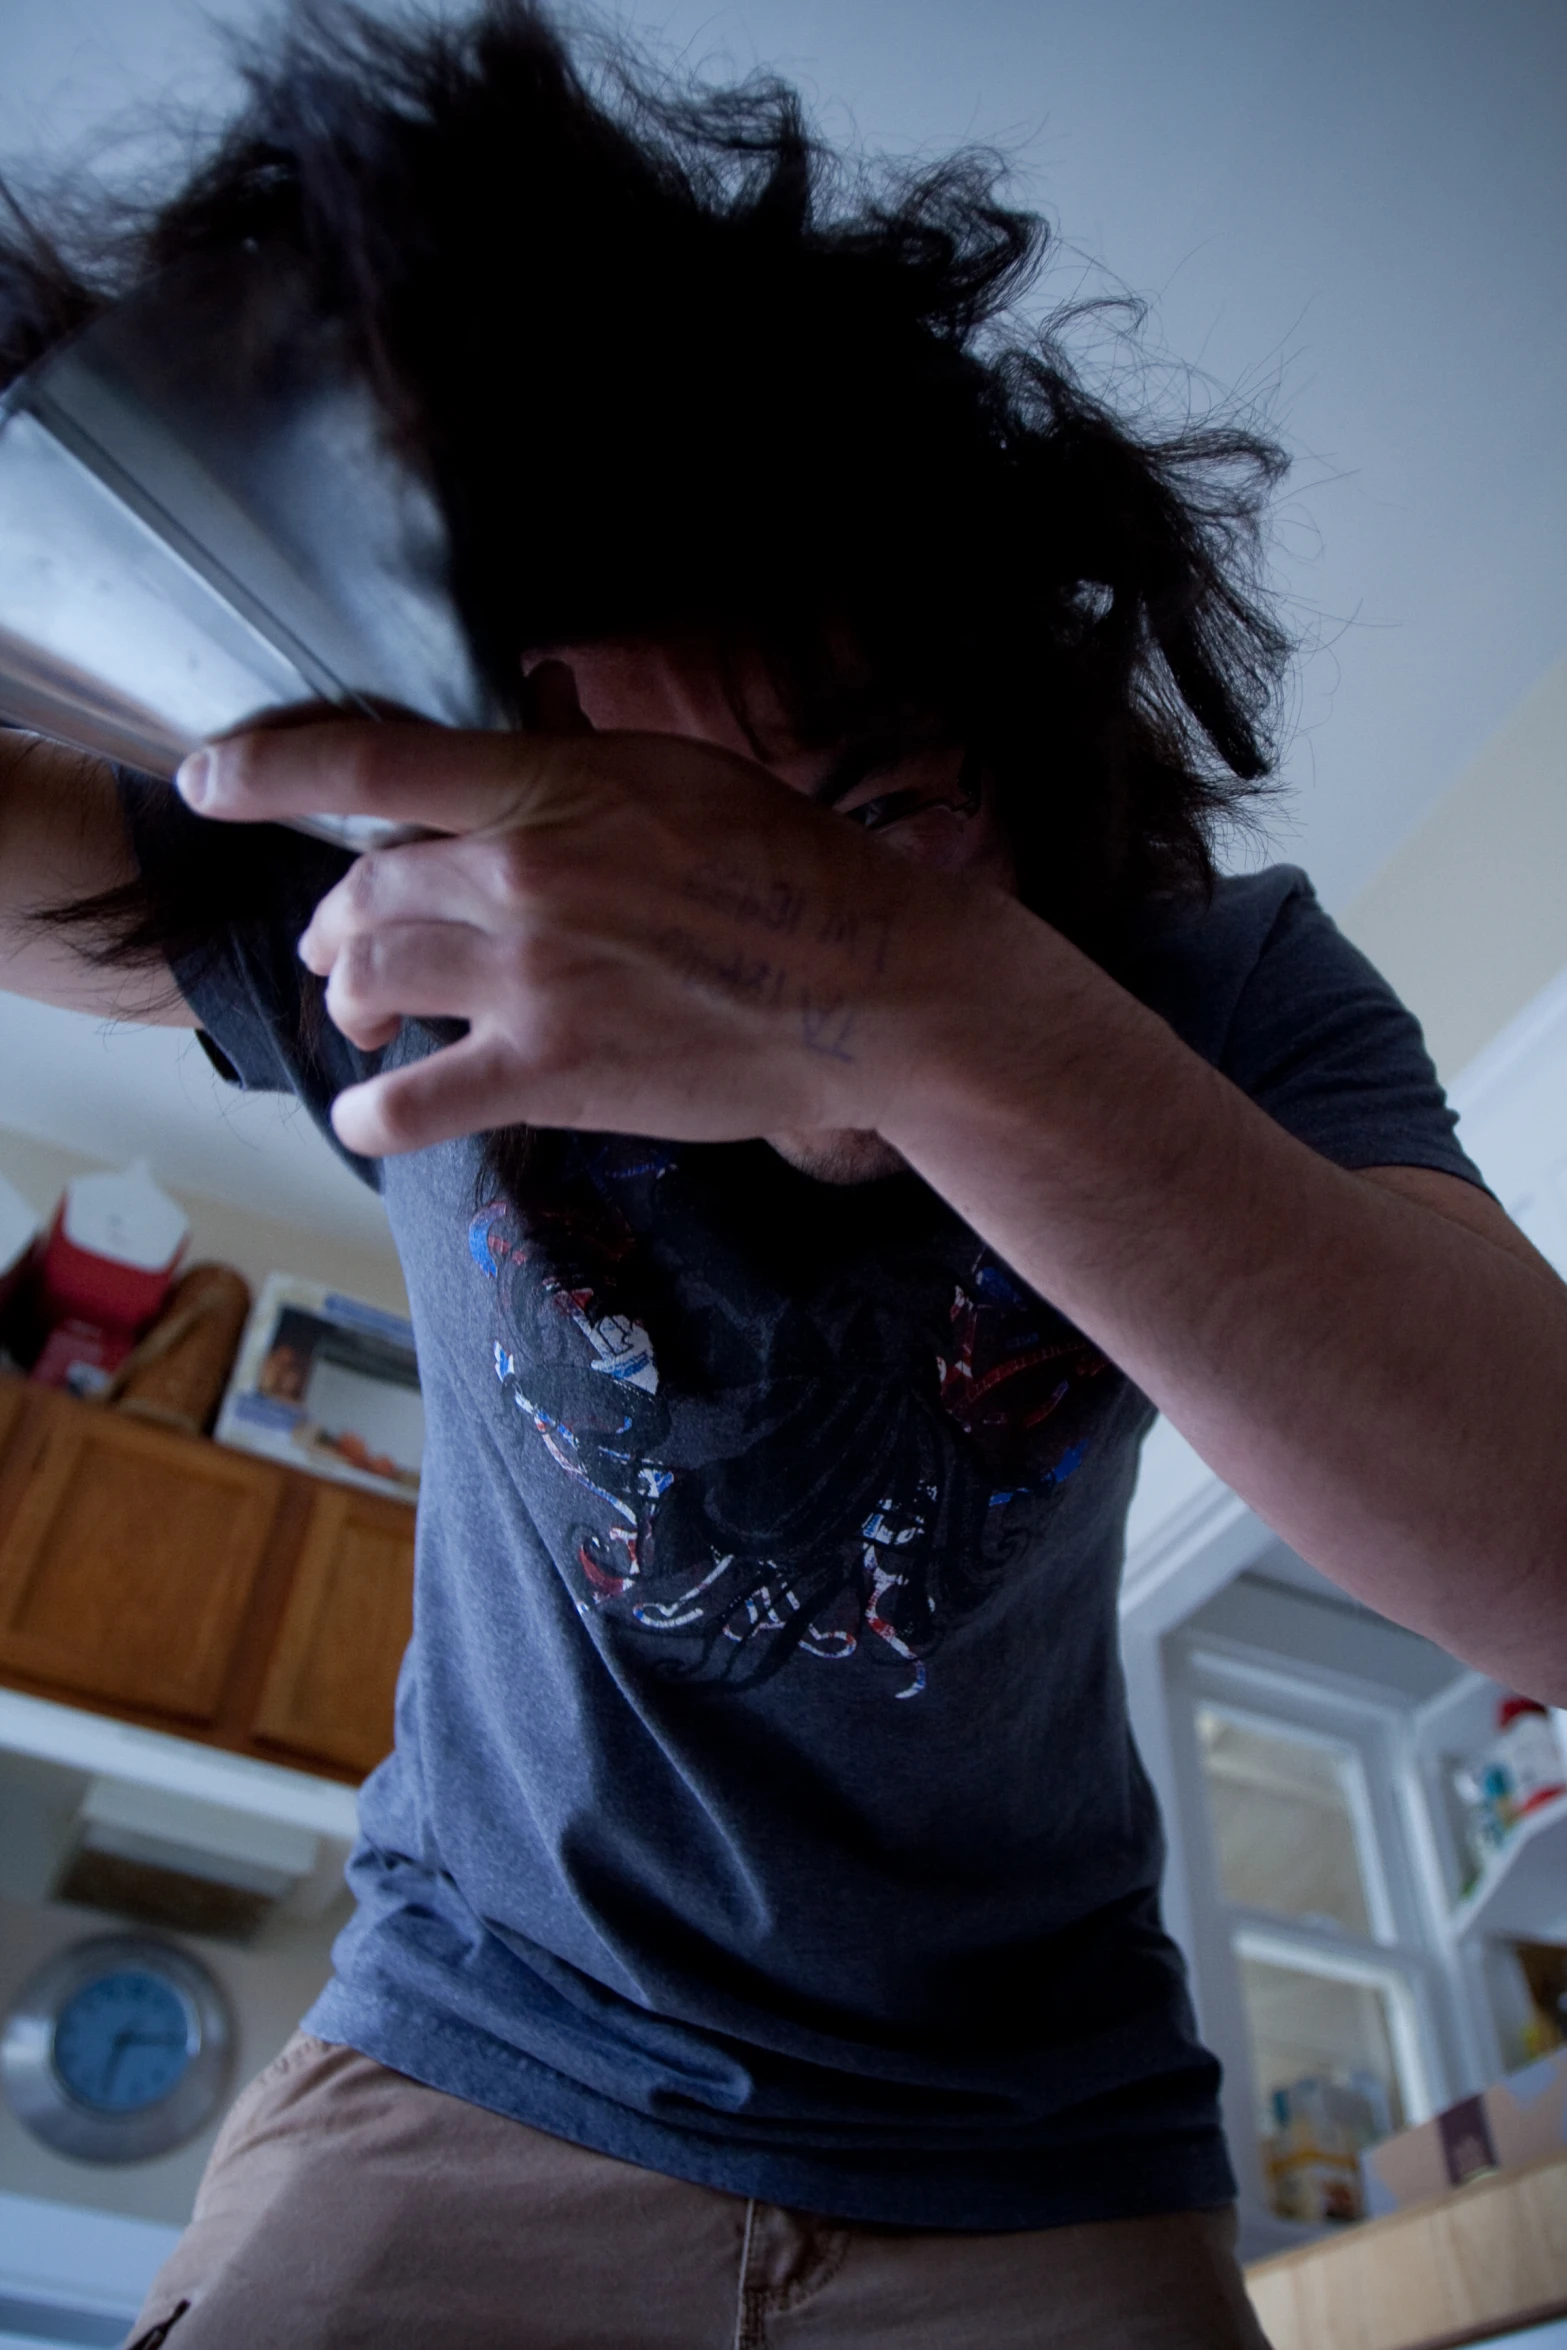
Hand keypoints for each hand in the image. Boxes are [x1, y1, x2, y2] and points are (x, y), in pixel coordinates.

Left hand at [176, 713, 984, 1156]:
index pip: (371, 762)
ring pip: (375, 981)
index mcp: (550, 787)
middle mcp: (520, 876)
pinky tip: (371, 1112)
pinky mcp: (552, 1072)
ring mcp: (529, 980)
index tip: (205, 779)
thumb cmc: (794, 873)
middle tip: (346, 949)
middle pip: (365, 890)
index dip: (267, 768)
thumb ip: (581, 759)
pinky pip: (416, 1100)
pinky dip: (374, 1112)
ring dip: (353, 1001)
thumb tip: (529, 721)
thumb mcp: (682, 777)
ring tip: (364, 1017)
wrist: (872, 987)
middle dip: (339, 921)